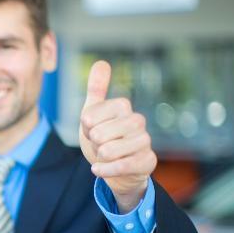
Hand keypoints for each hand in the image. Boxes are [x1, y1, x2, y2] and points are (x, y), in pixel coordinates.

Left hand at [79, 61, 156, 212]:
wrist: (115, 166)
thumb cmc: (104, 137)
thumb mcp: (94, 112)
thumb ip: (96, 89)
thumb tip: (102, 62)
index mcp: (123, 106)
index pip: (89, 118)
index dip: (85, 128)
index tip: (92, 129)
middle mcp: (137, 121)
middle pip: (99, 135)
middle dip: (93, 144)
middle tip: (101, 144)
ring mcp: (145, 141)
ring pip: (108, 151)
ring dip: (100, 158)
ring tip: (107, 155)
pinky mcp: (148, 161)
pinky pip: (120, 166)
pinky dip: (104, 170)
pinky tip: (98, 169)